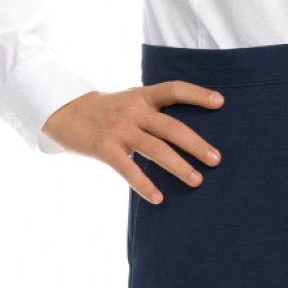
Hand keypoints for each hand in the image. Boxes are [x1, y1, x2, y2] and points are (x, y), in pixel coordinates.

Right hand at [40, 82, 223, 201]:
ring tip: (197, 181)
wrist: (66, 113)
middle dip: (195, 144)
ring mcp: (119, 129)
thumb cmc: (109, 111)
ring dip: (178, 166)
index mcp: (143, 95)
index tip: (221, 103)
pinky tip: (159, 198)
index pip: (175, 89)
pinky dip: (144, 184)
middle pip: (171, 126)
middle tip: (217, 160)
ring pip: (155, 149)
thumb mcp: (132, 101)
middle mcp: (134, 110)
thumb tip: (189, 131)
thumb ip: (155, 111)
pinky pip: (128, 169)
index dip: (198, 94)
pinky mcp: (105, 148)